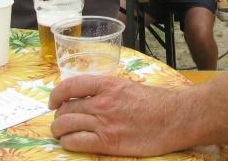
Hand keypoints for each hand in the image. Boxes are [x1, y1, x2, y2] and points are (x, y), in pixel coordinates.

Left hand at [49, 75, 186, 156]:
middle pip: (65, 109)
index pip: (70, 86)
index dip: (56, 95)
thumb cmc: (157, 102)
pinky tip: (72, 142)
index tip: (53, 102)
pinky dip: (68, 143)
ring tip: (63, 133)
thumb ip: (108, 90)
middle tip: (62, 121)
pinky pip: (75, 142)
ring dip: (60, 131)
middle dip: (59, 116)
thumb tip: (91, 96)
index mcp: (107, 84)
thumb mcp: (129, 86)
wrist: (175, 118)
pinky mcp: (107, 143)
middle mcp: (102, 102)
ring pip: (65, 126)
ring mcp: (103, 123)